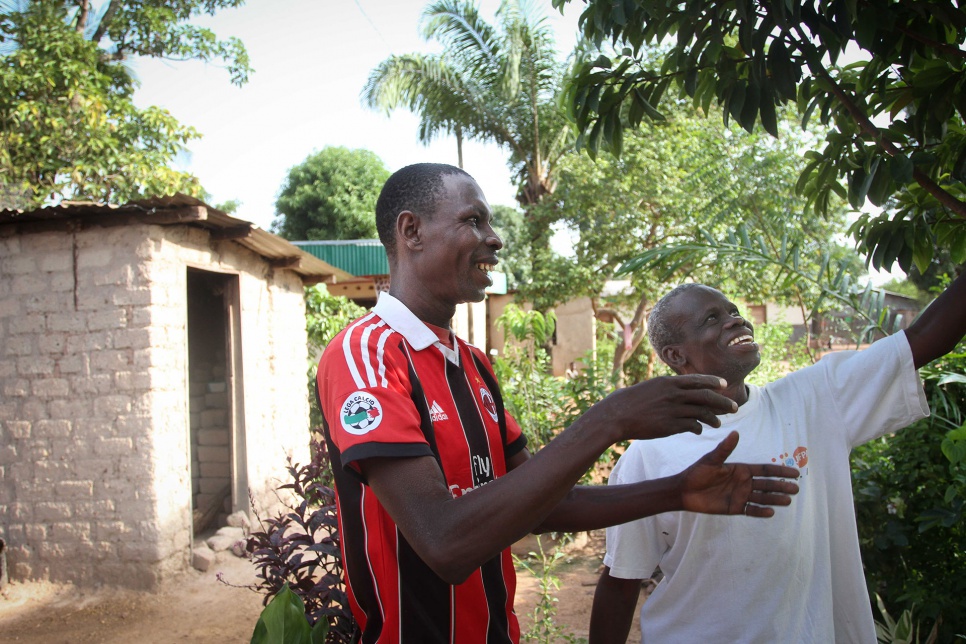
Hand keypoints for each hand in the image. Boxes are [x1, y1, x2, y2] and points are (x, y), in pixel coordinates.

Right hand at [594, 375, 738, 441]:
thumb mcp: (651, 387)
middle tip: (734, 407)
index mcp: (669, 382)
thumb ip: (668, 388)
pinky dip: (699, 428)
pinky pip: (692, 426)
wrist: (617, 414)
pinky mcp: (670, 426)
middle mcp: (674, 394)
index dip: (713, 382)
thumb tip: (682, 389)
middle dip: (723, 402)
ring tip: (718, 423)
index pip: (697, 380)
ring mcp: (673, 410)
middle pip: (706, 397)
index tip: (723, 385)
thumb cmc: (632, 401)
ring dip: (713, 418)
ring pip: (702, 413)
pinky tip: (700, 430)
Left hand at [677, 431, 799, 516]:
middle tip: (796, 488)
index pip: (765, 470)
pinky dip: (761, 511)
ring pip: (762, 497)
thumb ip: (724, 449)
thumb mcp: (711, 460)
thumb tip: (735, 433)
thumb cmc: (697, 473)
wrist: (684, 491)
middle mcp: (743, 482)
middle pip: (767, 484)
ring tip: (788, 500)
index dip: (779, 471)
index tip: (794, 472)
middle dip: (782, 486)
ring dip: (775, 499)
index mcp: (741, 469)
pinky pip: (750, 510)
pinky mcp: (734, 508)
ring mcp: (740, 495)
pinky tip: (772, 512)